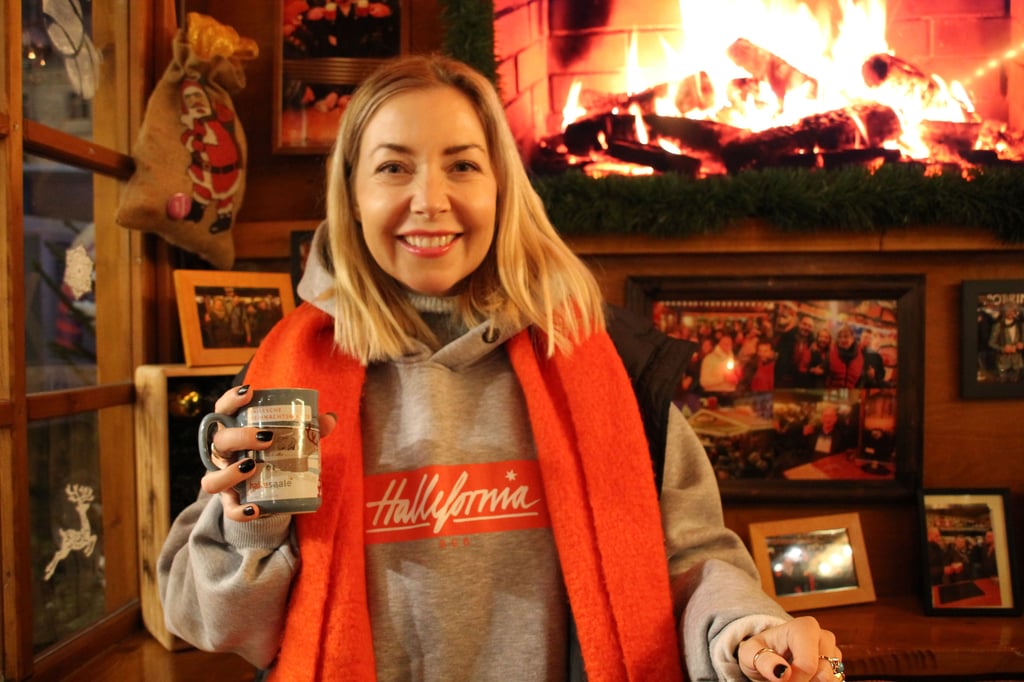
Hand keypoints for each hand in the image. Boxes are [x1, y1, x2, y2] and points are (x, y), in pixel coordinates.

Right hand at [200, 385, 337, 521]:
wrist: (265, 492)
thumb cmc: (272, 455)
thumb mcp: (289, 440)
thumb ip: (309, 430)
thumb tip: (330, 419)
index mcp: (234, 431)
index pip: (223, 410)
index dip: (231, 399)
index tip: (249, 392)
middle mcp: (223, 454)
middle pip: (218, 441)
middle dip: (239, 437)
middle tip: (267, 438)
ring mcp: (224, 479)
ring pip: (211, 479)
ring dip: (229, 473)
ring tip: (253, 468)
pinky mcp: (231, 503)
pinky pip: (228, 510)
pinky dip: (238, 511)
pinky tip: (255, 509)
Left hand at [737, 616, 842, 680]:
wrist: (768, 655)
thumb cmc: (760, 651)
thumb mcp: (750, 653)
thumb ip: (763, 661)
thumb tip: (782, 672)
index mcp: (804, 627)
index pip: (807, 665)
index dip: (794, 680)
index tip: (780, 680)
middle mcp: (824, 637)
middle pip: (823, 675)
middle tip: (786, 679)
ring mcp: (833, 653)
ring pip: (831, 681)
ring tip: (794, 677)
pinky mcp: (837, 667)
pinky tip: (804, 679)